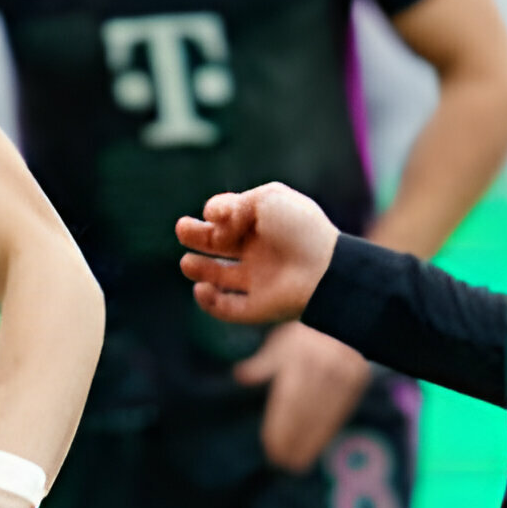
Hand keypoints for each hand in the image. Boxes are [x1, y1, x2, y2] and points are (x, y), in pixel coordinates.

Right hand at [175, 183, 339, 325]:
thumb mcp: (268, 199)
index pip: (231, 216)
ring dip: (199, 270)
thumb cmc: (299, 229)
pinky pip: (227, 308)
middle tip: (182, 230)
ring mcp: (258, 280)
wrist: (324, 270)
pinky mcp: (257, 307)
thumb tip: (213, 222)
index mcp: (263, 224)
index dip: (217, 212)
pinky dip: (209, 302)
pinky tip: (201, 288)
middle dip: (197, 236)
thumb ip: (234, 204)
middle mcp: (259, 251)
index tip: (214, 215)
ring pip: (220, 277)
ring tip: (187, 263)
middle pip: (219, 244)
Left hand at [234, 321, 371, 473]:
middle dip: (291, 439)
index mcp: (298, 358)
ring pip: (322, 416)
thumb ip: (262, 363)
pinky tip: (316, 446)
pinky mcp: (356, 383)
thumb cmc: (304, 333)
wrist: (344, 317)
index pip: (287, 400)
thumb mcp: (281, 342)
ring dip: (309, 443)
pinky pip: (339, 413)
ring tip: (296, 463)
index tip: (270, 447)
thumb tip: (240, 376)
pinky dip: (326, 433)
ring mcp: (340, 377)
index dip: (279, 426)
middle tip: (280, 462)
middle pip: (304, 412)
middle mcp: (320, 369)